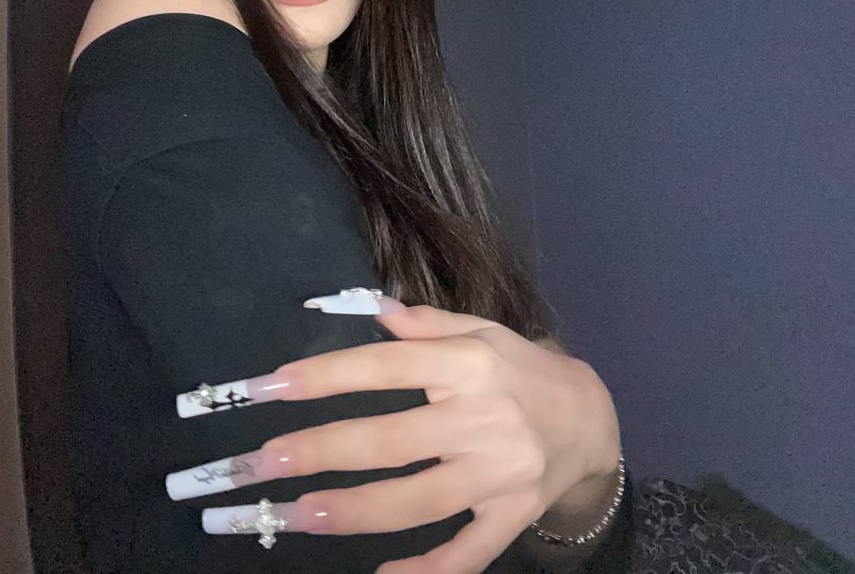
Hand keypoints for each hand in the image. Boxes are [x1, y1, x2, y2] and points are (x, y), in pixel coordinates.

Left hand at [167, 295, 620, 573]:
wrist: (591, 419)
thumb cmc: (520, 368)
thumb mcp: (481, 330)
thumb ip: (424, 322)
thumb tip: (370, 307)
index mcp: (468, 364)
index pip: (384, 367)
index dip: (325, 376)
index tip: (270, 386)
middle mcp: (482, 418)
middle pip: (390, 440)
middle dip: (320, 452)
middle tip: (263, 464)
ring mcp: (499, 474)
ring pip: (417, 501)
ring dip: (354, 511)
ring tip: (298, 515)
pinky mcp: (512, 517)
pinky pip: (468, 553)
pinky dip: (429, 570)